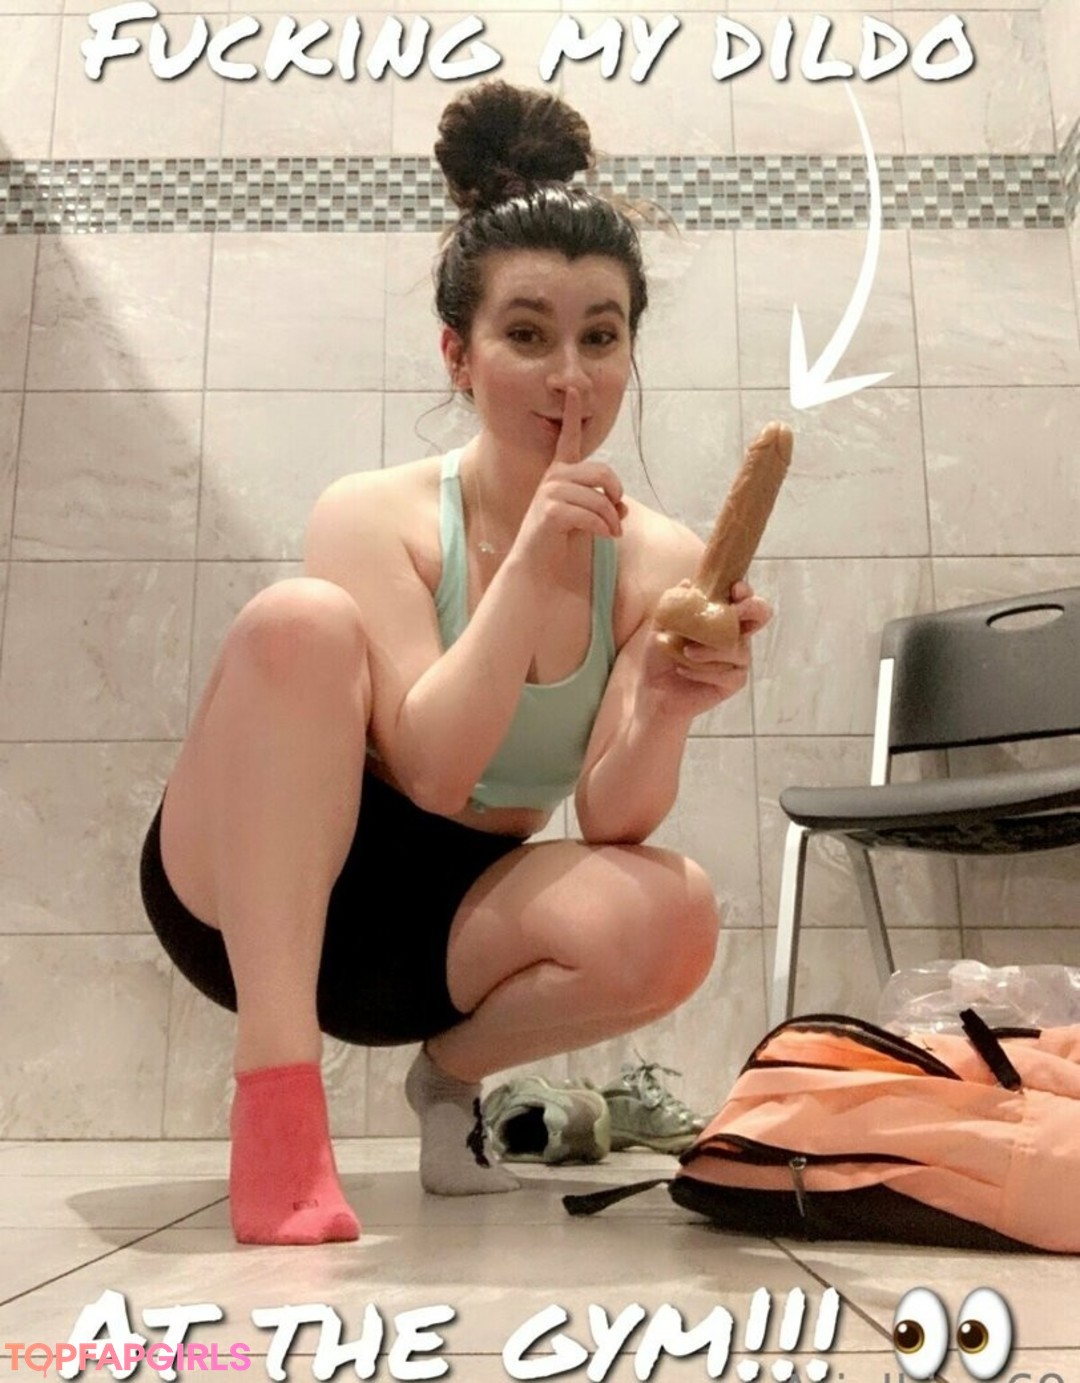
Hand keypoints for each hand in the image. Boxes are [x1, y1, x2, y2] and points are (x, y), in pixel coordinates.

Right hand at [513, 388, 626, 578]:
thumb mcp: (590, 518)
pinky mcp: (550, 511)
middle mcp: (553, 478)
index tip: (573, 388)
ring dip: (612, 519)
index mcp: (561, 474)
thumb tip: (623, 506)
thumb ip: (605, 504)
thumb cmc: (563, 544)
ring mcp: (549, 493)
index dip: (571, 412)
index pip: (568, 438)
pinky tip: (606, 537)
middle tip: (619, 517)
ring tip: (612, 532)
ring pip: (599, 496)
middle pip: (601, 471)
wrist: (541, 570)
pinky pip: (591, 514)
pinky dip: (604, 527)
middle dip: (616, 494)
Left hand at [643, 580, 772, 715]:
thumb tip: (686, 583)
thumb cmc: (660, 657)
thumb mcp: (661, 627)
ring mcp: (737, 659)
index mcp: (721, 617)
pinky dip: (703, 670)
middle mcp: (735, 635)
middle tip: (734, 611)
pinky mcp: (734, 681)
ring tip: (686, 652)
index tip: (735, 588)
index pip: (741, 598)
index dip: (744, 591)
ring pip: (738, 647)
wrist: (653, 692)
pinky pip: (728, 672)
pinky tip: (683, 669)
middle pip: (760, 615)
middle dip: (751, 608)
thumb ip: (673, 606)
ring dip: (710, 649)